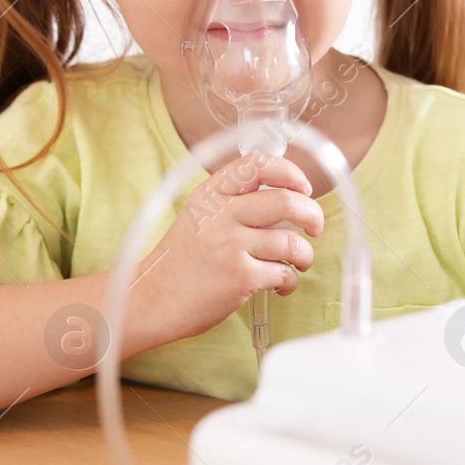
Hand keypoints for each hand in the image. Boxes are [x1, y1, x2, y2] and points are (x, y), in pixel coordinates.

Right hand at [132, 152, 323, 341]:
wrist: (150, 299)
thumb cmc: (179, 262)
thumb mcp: (197, 217)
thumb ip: (231, 203)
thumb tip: (285, 197)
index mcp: (210, 194)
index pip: (257, 165)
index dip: (290, 173)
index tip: (302, 189)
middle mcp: (221, 214)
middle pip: (287, 201)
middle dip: (312, 215)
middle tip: (314, 227)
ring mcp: (231, 245)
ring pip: (292, 242)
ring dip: (305, 255)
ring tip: (298, 262)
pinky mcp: (240, 276)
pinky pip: (284, 273)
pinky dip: (290, 281)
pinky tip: (280, 285)